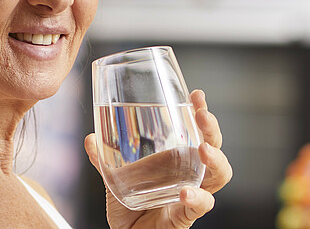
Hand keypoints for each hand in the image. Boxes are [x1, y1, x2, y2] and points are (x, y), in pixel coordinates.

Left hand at [84, 89, 233, 228]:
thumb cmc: (130, 210)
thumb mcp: (115, 181)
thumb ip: (104, 161)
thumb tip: (89, 138)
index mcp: (178, 160)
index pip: (197, 131)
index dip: (201, 112)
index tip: (196, 95)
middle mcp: (191, 174)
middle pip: (214, 147)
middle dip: (211, 129)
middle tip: (202, 116)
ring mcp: (193, 194)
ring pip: (219, 175)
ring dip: (216, 159)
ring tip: (203, 149)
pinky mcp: (187, 215)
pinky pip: (201, 205)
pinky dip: (197, 197)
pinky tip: (186, 192)